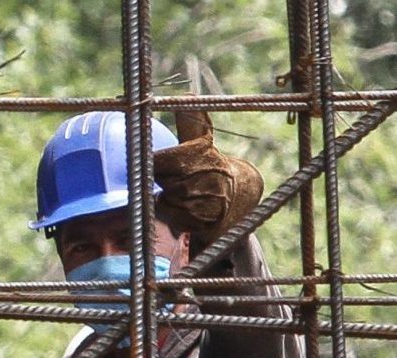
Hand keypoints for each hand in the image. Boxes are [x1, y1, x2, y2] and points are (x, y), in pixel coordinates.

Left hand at [154, 110, 262, 245]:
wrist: (239, 199)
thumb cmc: (210, 167)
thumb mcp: (202, 142)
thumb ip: (189, 123)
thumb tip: (187, 95)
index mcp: (200, 153)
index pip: (157, 160)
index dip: (157, 163)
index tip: (161, 164)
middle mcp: (205, 176)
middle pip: (161, 182)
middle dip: (166, 182)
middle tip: (181, 180)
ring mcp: (205, 200)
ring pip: (164, 202)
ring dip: (169, 200)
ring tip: (186, 194)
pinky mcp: (203, 222)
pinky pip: (172, 219)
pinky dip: (175, 216)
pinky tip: (188, 209)